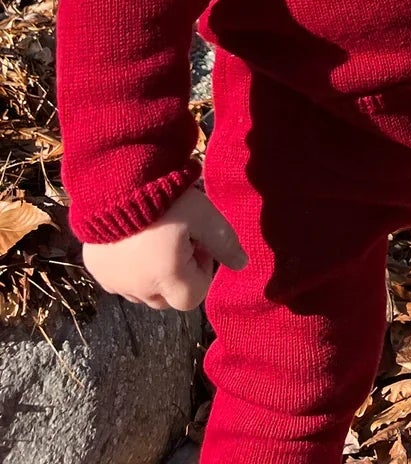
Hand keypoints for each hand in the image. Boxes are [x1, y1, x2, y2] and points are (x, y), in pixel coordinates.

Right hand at [82, 185, 247, 311]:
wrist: (115, 182)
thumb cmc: (165, 198)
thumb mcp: (204, 215)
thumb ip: (224, 242)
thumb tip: (242, 264)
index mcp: (167, 279)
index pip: (194, 297)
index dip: (202, 273)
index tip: (198, 244)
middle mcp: (139, 289)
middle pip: (167, 299)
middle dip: (179, 278)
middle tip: (179, 241)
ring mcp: (114, 282)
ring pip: (142, 292)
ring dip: (153, 275)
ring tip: (156, 238)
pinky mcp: (96, 270)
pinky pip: (118, 280)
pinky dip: (129, 268)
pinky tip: (133, 239)